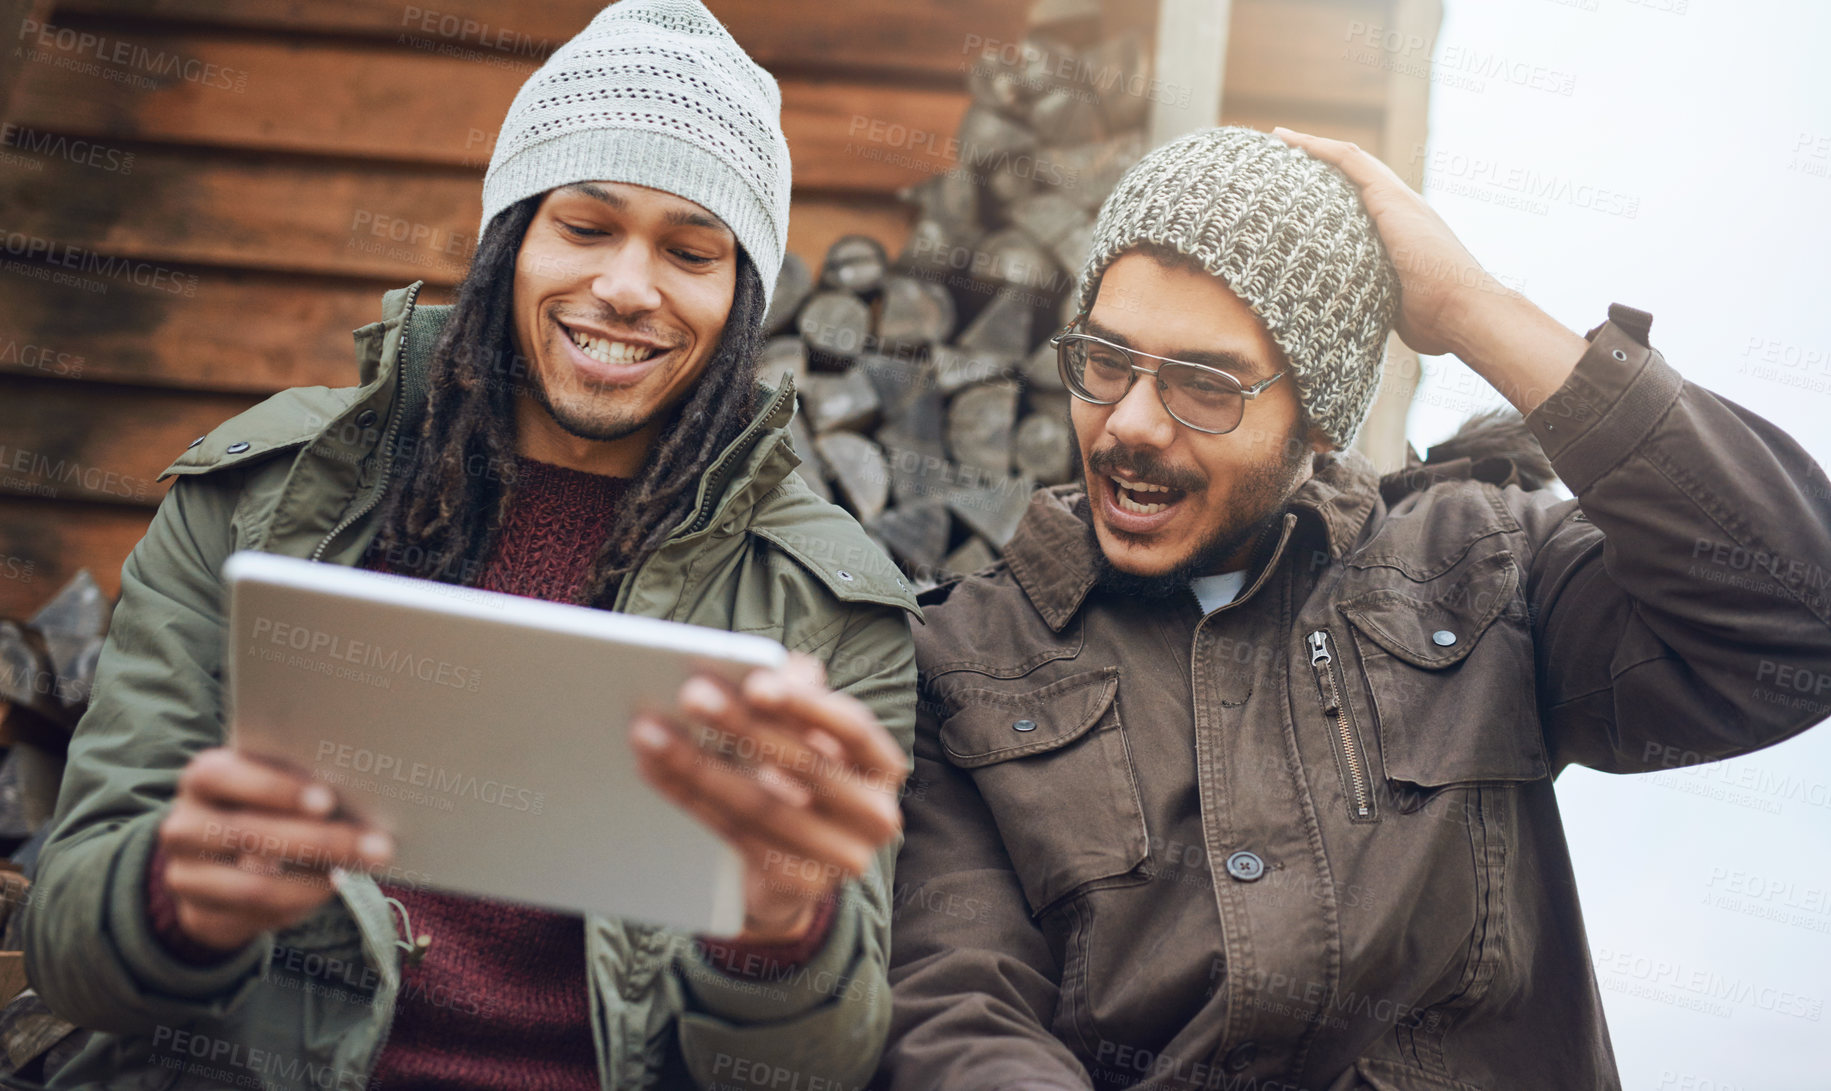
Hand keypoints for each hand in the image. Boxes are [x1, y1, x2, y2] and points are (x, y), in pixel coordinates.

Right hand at [156, 748, 392, 952]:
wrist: (212, 863)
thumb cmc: (262, 808)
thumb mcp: (272, 788)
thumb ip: (300, 787)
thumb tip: (362, 797)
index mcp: (203, 778)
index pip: (223, 776)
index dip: (275, 789)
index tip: (328, 800)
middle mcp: (183, 826)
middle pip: (247, 834)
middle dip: (319, 841)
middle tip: (375, 846)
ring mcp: (185, 876)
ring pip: (253, 886)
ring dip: (315, 883)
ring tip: (359, 871)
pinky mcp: (198, 917)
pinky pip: (254, 917)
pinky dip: (299, 904)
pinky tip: (330, 889)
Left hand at [630, 653, 906, 943]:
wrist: (795, 869)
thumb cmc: (800, 781)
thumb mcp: (806, 734)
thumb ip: (796, 694)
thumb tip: (777, 665)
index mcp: (882, 766)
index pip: (853, 728)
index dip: (806, 704)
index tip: (756, 681)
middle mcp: (877, 815)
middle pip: (804, 765)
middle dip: (741, 726)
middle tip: (690, 695)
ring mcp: (842, 858)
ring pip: (761, 804)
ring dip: (698, 764)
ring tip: (651, 733)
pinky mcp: (799, 885)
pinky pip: (736, 835)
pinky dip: (690, 799)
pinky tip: (656, 770)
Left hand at [1272, 126, 1588, 411]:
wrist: (1464, 310)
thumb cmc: (1435, 319)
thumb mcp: (1392, 304)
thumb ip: (1374, 298)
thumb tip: (1352, 318)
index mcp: (1398, 231)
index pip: (1358, 201)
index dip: (1329, 191)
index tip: (1298, 190)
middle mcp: (1399, 208)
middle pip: (1352, 176)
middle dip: (1316, 163)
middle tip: (1280, 154)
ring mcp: (1397, 199)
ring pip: (1349, 161)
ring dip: (1313, 147)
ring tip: (1280, 139)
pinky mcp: (1391, 197)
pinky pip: (1350, 161)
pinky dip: (1320, 148)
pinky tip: (1292, 142)